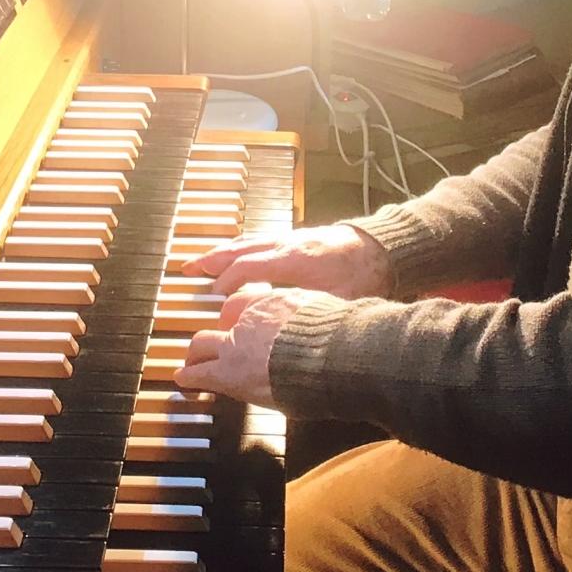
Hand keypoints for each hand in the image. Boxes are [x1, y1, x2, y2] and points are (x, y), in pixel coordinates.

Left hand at [176, 286, 338, 408]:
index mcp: (274, 303)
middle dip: (214, 333)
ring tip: (190, 366)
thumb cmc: (334, 341)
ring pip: (202, 344)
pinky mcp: (229, 373)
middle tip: (211, 345)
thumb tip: (324, 320)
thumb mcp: (323, 315)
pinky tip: (184, 381)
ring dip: (196, 356)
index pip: (244, 304)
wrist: (327, 358)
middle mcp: (250, 319)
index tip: (237, 323)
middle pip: (221, 320)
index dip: (238, 316)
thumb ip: (312, 317)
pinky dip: (190, 378)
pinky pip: (200, 374)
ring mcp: (236, 345)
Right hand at [182, 222, 390, 298]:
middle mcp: (288, 244)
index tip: (214, 294)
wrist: (383, 247)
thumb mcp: (340, 302)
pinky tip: (233, 252)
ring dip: (222, 250)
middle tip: (189, 269)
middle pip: (241, 248)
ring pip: (248, 240)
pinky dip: (240, 245)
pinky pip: (259, 238)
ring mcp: (291, 238)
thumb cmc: (365, 274)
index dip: (229, 280)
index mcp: (295, 261)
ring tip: (200, 261)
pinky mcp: (296, 237)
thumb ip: (310, 314)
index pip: (250, 266)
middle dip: (213, 260)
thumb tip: (289, 335)